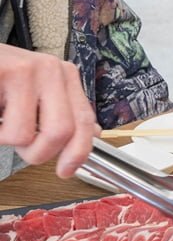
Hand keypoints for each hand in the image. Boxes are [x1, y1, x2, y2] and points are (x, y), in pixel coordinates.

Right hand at [0, 46, 97, 177]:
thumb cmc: (2, 79)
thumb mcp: (36, 91)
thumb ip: (64, 111)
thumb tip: (94, 133)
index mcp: (65, 75)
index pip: (84, 120)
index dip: (79, 151)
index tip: (66, 170)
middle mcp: (52, 70)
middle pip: (60, 131)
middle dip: (37, 152)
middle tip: (20, 145)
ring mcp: (28, 69)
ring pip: (23, 135)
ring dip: (5, 138)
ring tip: (0, 120)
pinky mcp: (4, 73)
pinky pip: (1, 129)